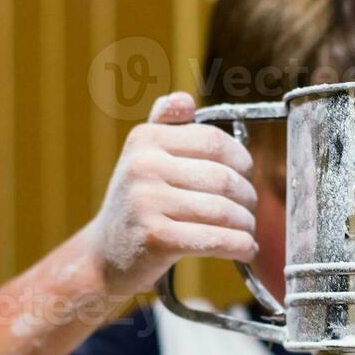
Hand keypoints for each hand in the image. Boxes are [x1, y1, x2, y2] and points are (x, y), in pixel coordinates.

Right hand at [83, 91, 258, 297]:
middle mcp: (142, 166)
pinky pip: (215, 239)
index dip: (241, 160)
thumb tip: (183, 99)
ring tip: (247, 231)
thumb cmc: (138, 203)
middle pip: (223, 178)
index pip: (213, 141)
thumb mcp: (144, 158)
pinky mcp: (156, 238)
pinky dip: (239, 246)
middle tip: (249, 210)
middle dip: (247, 198)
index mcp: (145, 139)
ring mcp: (147, 202)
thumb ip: (166, 125)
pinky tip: (245, 249)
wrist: (105, 255)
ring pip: (223, 211)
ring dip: (245, 225)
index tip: (246, 175)